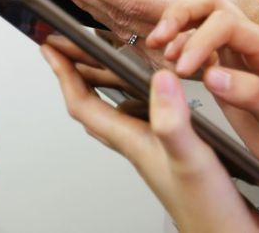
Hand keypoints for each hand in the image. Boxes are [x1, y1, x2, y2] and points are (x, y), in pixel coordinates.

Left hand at [41, 45, 258, 232]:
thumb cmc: (208, 212)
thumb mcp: (190, 159)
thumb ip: (172, 121)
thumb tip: (160, 80)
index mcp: (134, 142)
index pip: (84, 105)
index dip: (64, 74)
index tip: (49, 47)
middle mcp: (140, 144)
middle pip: (95, 105)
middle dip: (78, 73)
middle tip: (68, 45)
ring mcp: (157, 150)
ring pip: (121, 111)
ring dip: (108, 84)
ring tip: (104, 58)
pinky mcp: (178, 154)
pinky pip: (149, 118)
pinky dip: (146, 98)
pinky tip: (162, 92)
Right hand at [146, 0, 258, 190]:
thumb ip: (251, 94)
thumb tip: (212, 75)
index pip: (229, 24)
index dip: (201, 39)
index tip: (184, 66)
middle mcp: (254, 46)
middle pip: (213, 9)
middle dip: (182, 15)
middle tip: (158, 38)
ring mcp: (239, 58)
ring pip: (203, 24)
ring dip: (178, 30)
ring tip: (159, 49)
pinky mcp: (227, 73)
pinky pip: (200, 50)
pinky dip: (180, 51)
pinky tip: (168, 64)